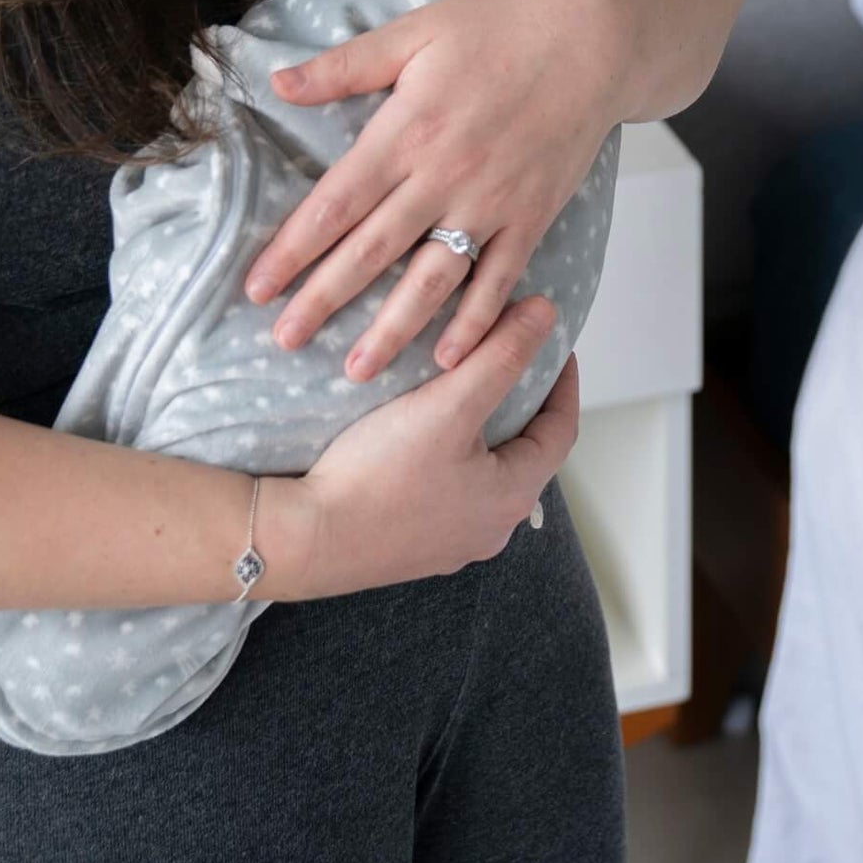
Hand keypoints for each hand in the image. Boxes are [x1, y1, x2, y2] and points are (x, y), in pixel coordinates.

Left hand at [241, 0, 624, 383]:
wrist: (592, 43)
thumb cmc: (503, 29)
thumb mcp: (417, 31)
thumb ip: (348, 64)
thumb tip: (279, 83)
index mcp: (407, 131)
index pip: (336, 203)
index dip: (293, 249)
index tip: (257, 288)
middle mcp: (444, 176)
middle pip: (372, 250)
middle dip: (323, 299)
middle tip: (283, 341)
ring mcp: (491, 202)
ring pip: (431, 277)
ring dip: (391, 327)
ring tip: (355, 370)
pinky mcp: (531, 216)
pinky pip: (498, 278)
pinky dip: (474, 321)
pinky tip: (447, 357)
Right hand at [276, 300, 579, 599]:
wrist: (300, 540)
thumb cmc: (377, 473)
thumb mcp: (449, 403)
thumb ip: (501, 355)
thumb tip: (547, 313)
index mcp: (512, 497)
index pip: (560, 430)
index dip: (563, 383)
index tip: (554, 346)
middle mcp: (490, 529)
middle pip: (524, 454)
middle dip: (522, 405)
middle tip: (508, 360)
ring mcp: (449, 545)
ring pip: (484, 474)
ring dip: (483, 432)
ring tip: (465, 389)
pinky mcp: (411, 549)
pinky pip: (448, 492)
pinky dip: (449, 458)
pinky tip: (422, 436)